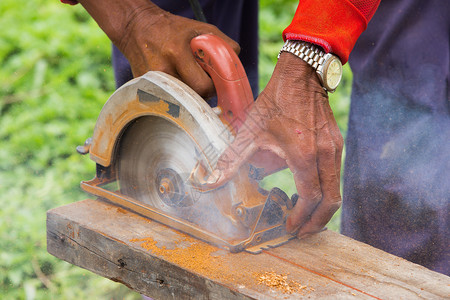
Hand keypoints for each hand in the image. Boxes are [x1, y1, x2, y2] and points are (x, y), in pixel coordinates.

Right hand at [78, 0, 239, 97]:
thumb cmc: (173, 29)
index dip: (212, 86)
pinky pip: (168, 99)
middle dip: (202, 92)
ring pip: (181, 101)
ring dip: (190, 94)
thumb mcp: (201, 29)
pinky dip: (176, 94)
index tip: (213, 81)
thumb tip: (236, 63)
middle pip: (192, 97)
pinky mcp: (144, 89)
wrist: (137, 28)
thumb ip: (223, 44)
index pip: (203, 86)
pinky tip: (175, 80)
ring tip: (188, 79)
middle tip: (203, 82)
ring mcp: (151, 82)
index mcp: (176, 53)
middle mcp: (162, 70)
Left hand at [204, 52, 343, 237]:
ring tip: (305, 216)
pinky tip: (308, 191)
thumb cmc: (275, 102)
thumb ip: (231, 161)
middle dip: (317, 221)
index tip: (290, 227)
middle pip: (331, 200)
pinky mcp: (336, 143)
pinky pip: (334, 174)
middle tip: (302, 231)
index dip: (301, 217)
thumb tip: (210, 183)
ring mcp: (334, 149)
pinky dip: (325, 190)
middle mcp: (325, 155)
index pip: (310, 198)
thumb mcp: (249, 132)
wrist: (301, 76)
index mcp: (304, 155)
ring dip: (322, 207)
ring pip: (335, 188)